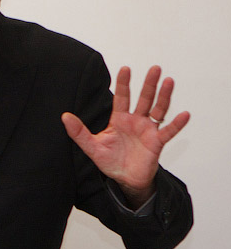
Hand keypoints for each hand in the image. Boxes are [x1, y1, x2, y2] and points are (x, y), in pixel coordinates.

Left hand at [61, 65, 189, 207]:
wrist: (124, 180)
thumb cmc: (110, 161)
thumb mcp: (91, 147)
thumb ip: (78, 132)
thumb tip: (64, 116)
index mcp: (119, 119)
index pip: (122, 97)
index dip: (123, 83)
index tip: (125, 68)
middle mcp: (135, 121)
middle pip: (143, 98)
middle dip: (148, 84)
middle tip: (155, 68)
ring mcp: (147, 130)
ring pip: (158, 109)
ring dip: (164, 96)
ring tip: (169, 81)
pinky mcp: (157, 142)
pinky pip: (168, 131)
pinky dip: (177, 124)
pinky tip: (184, 114)